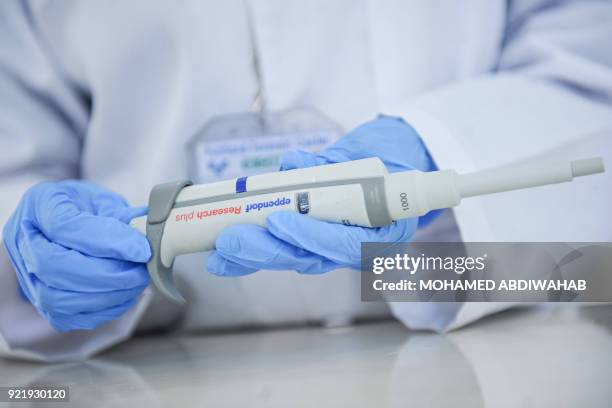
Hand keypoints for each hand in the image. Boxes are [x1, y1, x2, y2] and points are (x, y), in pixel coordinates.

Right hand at [2, 180, 150, 331]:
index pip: (64, 227)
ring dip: (105, 296)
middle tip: (140, 272)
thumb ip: (118, 217)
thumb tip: (140, 245)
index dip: (106, 241)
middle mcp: (23, 240)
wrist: (74, 221)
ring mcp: (28, 274)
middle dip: (105, 274)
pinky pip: (67, 317)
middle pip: (53, 266)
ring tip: (136, 284)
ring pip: (56, 298)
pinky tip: (125, 297)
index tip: (141, 251)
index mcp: (40, 203)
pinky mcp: (42, 302)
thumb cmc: (90, 207)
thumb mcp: (104, 199)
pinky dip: (101, 311)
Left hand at [207, 115, 435, 276]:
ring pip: (295, 257)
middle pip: (310, 257)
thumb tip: (291, 164)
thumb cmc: (393, 159)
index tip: (278, 222)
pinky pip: (288, 250)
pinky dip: (257, 251)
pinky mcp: (318, 243)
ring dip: (255, 255)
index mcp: (385, 233)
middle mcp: (359, 248)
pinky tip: (226, 258)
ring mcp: (336, 248)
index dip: (310, 236)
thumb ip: (333, 162)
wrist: (399, 164)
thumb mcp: (372, 155)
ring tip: (220, 252)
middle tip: (231, 241)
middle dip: (267, 250)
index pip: (344, 243)